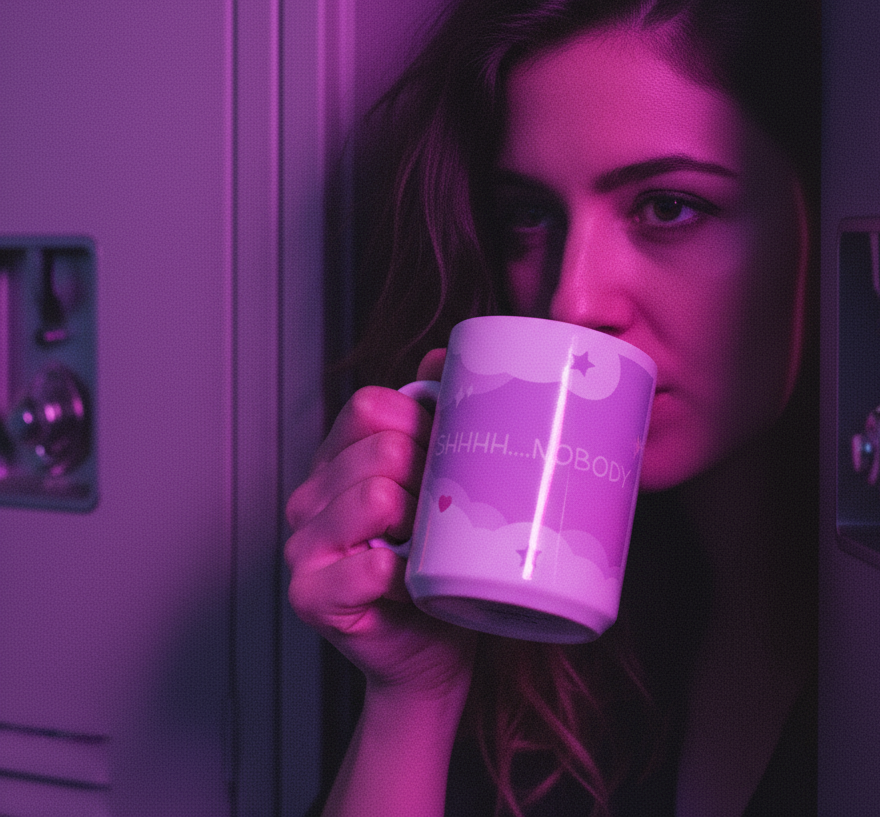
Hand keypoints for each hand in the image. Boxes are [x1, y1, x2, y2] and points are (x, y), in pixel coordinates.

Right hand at [285, 349, 475, 699]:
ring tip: (429, 546)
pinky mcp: (311, 595)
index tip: (449, 456)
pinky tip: (413, 585)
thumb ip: (436, 414)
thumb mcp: (442, 482)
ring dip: (420, 525)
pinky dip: (406, 575)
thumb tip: (446, 354)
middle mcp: (310, 495)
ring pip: (377, 496)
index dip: (423, 423)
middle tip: (445, 513)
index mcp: (338, 458)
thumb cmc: (440, 563)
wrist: (434, 651)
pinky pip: (371, 564)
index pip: (372, 405)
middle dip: (431, 477)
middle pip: (382, 448)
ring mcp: (304, 545)